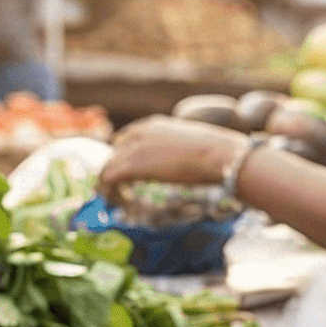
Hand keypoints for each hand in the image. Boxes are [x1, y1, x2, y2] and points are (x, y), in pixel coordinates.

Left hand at [103, 117, 247, 195]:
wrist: (217, 155)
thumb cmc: (215, 151)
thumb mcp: (194, 142)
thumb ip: (182, 147)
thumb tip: (192, 157)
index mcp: (153, 124)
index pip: (126, 137)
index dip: (123, 155)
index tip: (126, 172)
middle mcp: (139, 132)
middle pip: (114, 153)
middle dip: (115, 171)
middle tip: (120, 190)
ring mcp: (133, 148)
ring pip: (108, 167)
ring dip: (110, 185)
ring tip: (118, 200)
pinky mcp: (131, 166)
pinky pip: (108, 180)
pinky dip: (110, 192)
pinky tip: (120, 202)